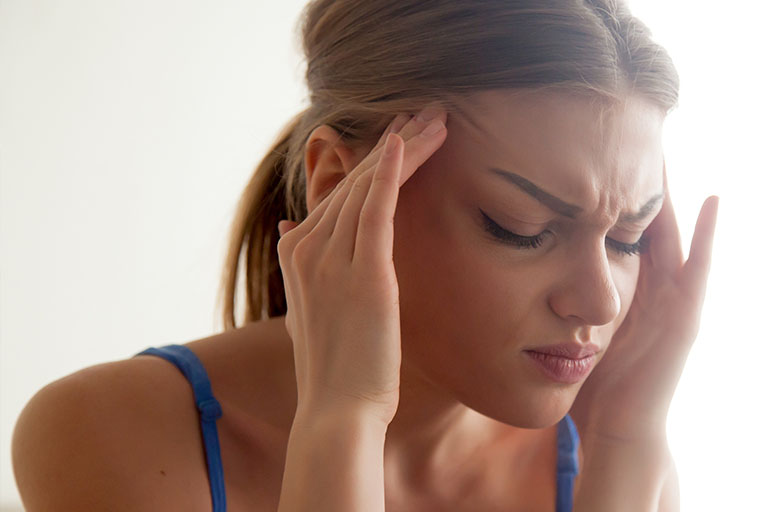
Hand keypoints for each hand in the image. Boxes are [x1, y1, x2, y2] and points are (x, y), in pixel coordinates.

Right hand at [275, 106, 447, 425]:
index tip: (403, 134)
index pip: (340, 193)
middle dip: (395, 141)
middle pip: (356, 179)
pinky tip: (407, 142)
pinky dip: (390, 171)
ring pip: (370, 186)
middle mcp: (309, 249)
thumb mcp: (310, 312)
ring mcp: (332, 260)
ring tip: (437, 118)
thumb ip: (303, 268)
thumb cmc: (337, 371)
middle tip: (428, 111)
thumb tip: (288, 231)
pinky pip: (376, 209)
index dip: (374, 160)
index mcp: (299, 254)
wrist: (336, 413)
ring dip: (406, 146)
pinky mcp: (363, 273)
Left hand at [571, 161, 718, 442]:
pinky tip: (711, 197)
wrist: (618, 431)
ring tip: (665, 148)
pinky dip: (709, 234)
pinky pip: (700, 267)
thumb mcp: (570, 330)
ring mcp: (676, 300)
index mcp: (628, 289)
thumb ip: (554, 303)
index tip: (593, 152)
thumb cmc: (592, 387)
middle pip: (647, 221)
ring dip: (672, 194)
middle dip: (639, 182)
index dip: (609, 193)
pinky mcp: (688, 315)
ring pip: (674, 233)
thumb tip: (513, 278)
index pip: (619, 228)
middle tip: (632, 134)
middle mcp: (655, 288)